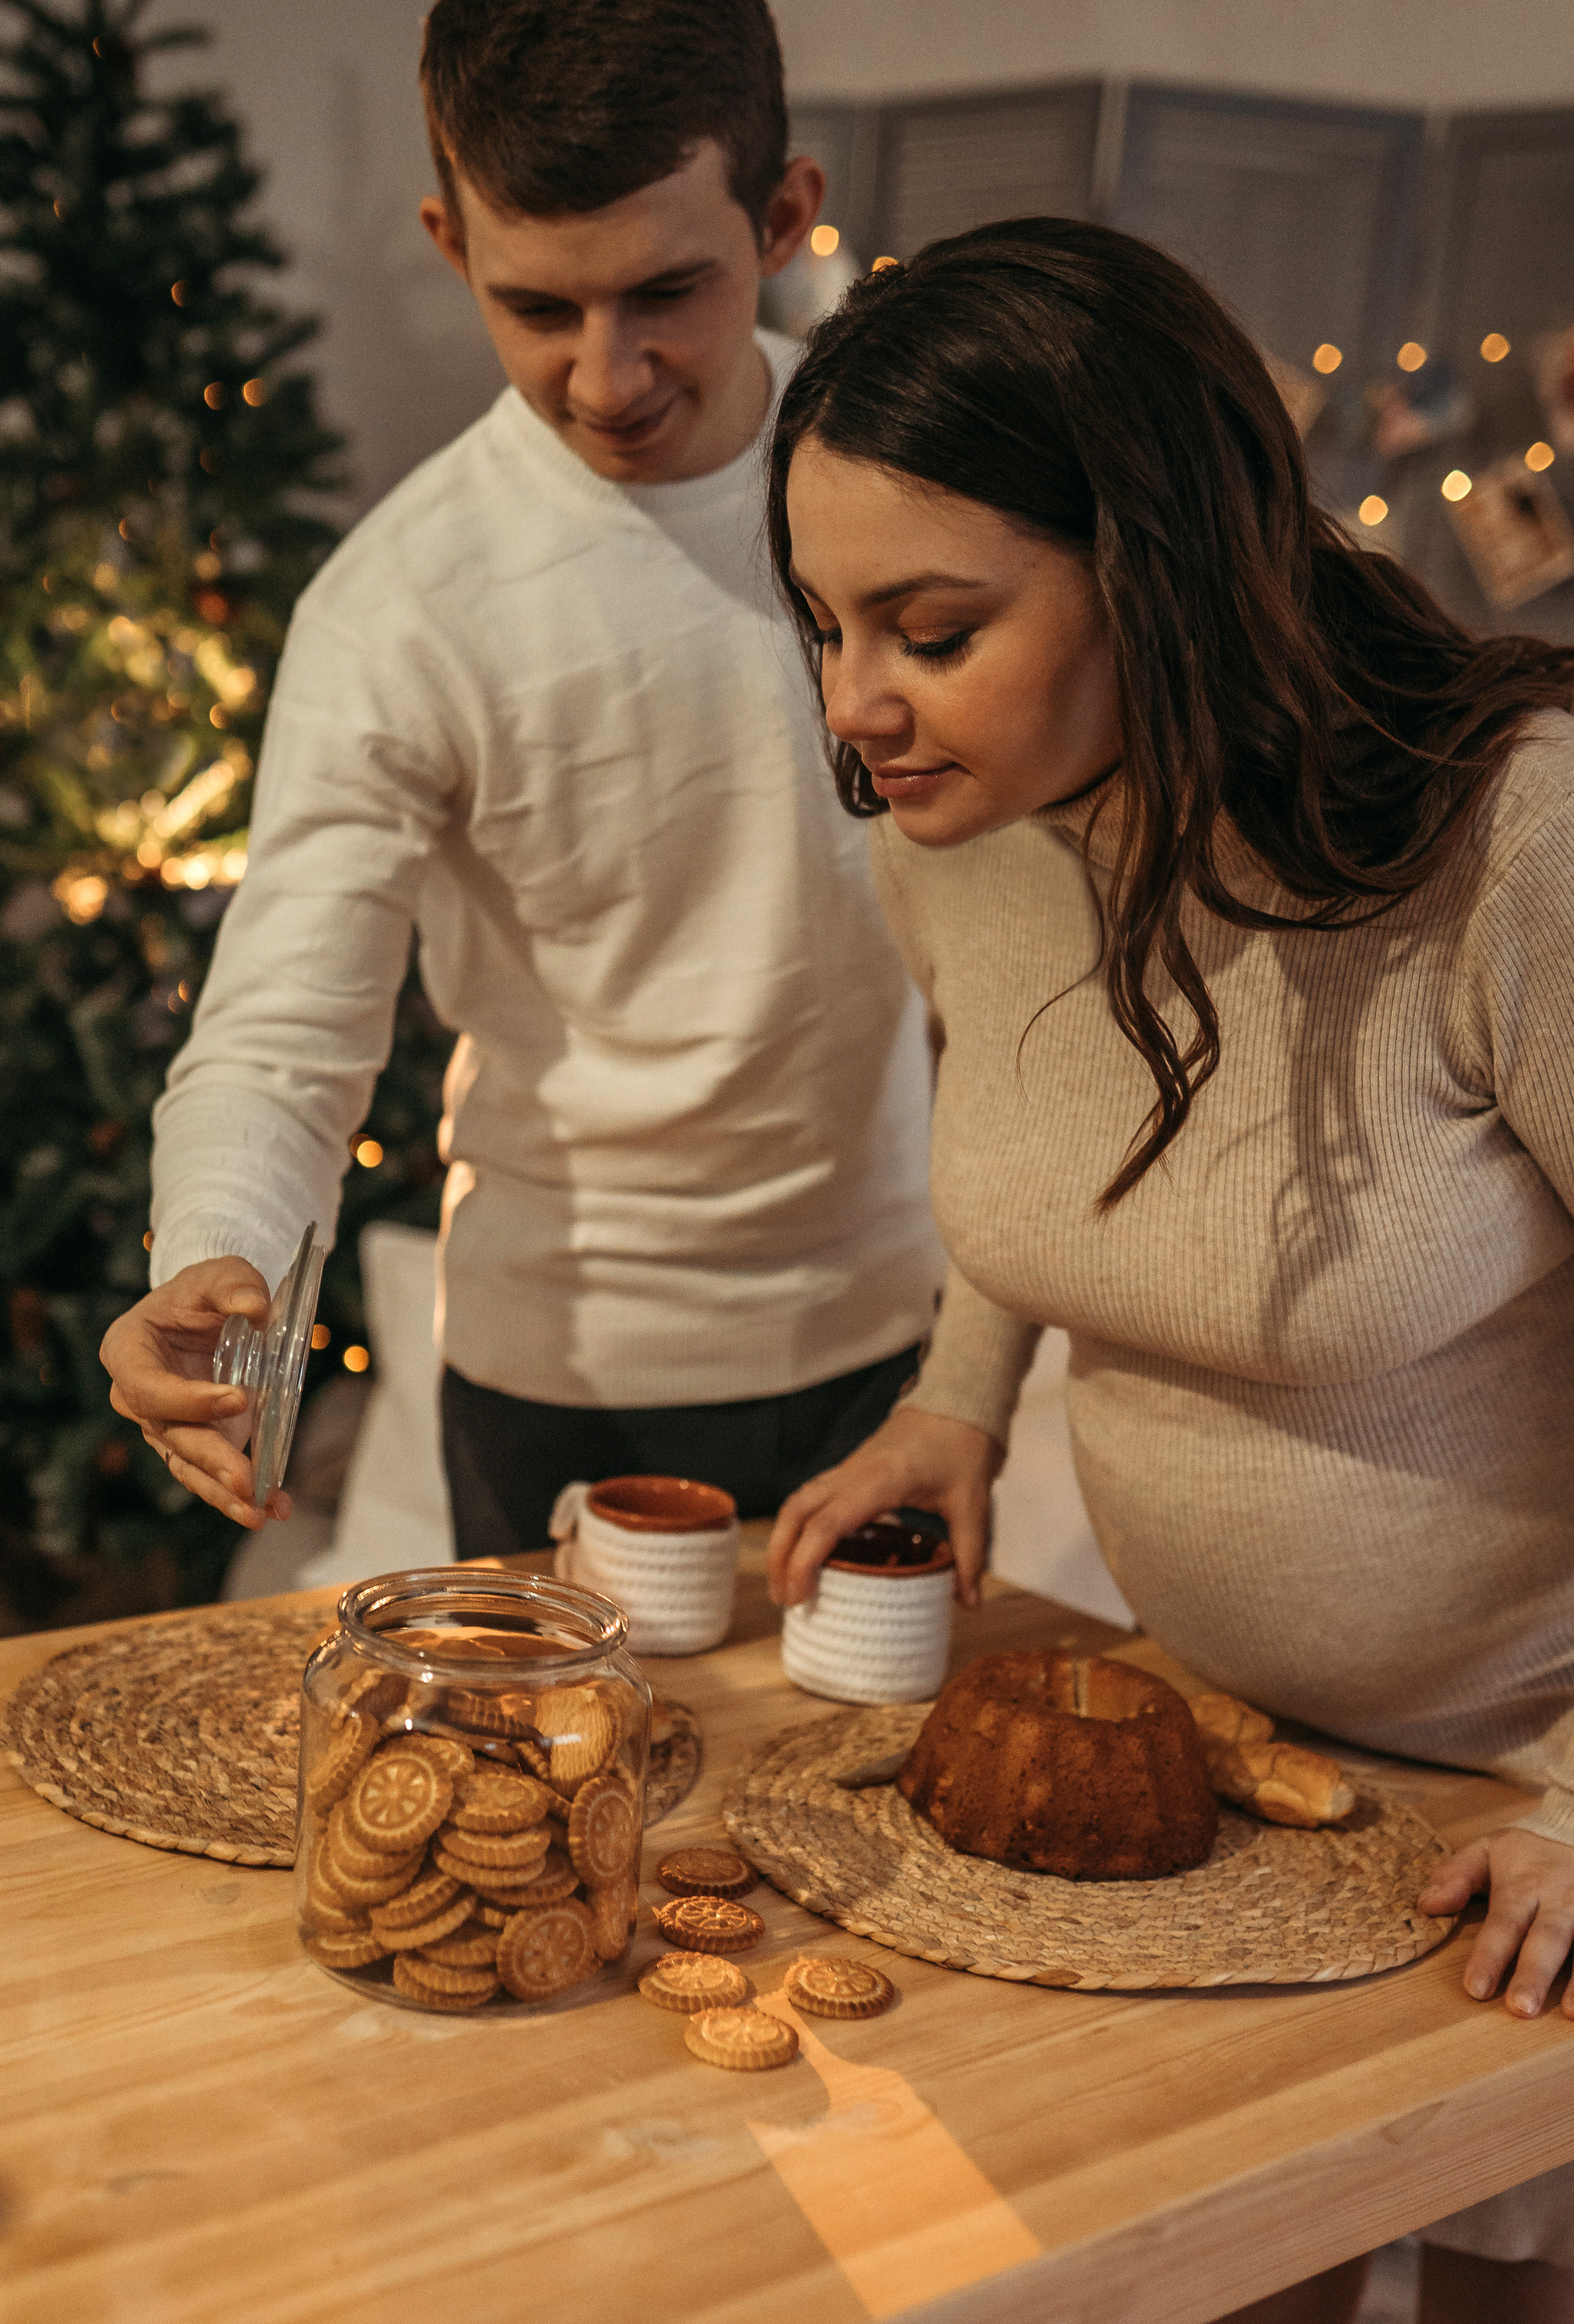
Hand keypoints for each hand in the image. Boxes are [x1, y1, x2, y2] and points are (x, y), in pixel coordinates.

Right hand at [100, 1257, 290, 1531]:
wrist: (210, 1310)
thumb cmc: (205, 1291)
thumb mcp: (220, 1273)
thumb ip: (235, 1285)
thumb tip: (256, 1309)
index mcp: (128, 1350)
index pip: (147, 1385)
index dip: (187, 1399)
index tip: (238, 1400)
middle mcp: (137, 1394)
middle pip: (170, 1434)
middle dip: (209, 1460)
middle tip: (245, 1479)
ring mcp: (164, 1424)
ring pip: (187, 1466)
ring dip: (222, 1493)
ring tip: (260, 1512)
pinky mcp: (193, 1443)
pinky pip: (209, 1475)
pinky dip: (238, 1495)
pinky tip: (273, 1508)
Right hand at [767, 1405, 1001, 1609]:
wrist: (958, 1400)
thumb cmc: (964, 1447)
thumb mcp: (972, 1504)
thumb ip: (970, 1555)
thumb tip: (969, 1602)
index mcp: (881, 1480)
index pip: (827, 1523)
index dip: (804, 1561)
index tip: (798, 1595)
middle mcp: (854, 1472)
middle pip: (796, 1511)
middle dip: (779, 1556)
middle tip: (782, 1599)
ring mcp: (847, 1468)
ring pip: (797, 1501)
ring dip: (782, 1540)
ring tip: (784, 1582)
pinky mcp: (849, 1468)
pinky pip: (811, 1497)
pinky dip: (799, 1525)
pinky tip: (805, 1552)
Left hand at [1417, 1825, 1573, 2016]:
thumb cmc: (1526, 1854)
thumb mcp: (1487, 1851)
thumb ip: (1456, 1876)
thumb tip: (1427, 1905)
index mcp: (1523, 1885)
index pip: (1503, 1923)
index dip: (1490, 1956)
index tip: (1476, 1989)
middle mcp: (1560, 1899)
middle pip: (1547, 1938)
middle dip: (1534, 1973)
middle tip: (1521, 2008)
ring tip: (1570, 2013)